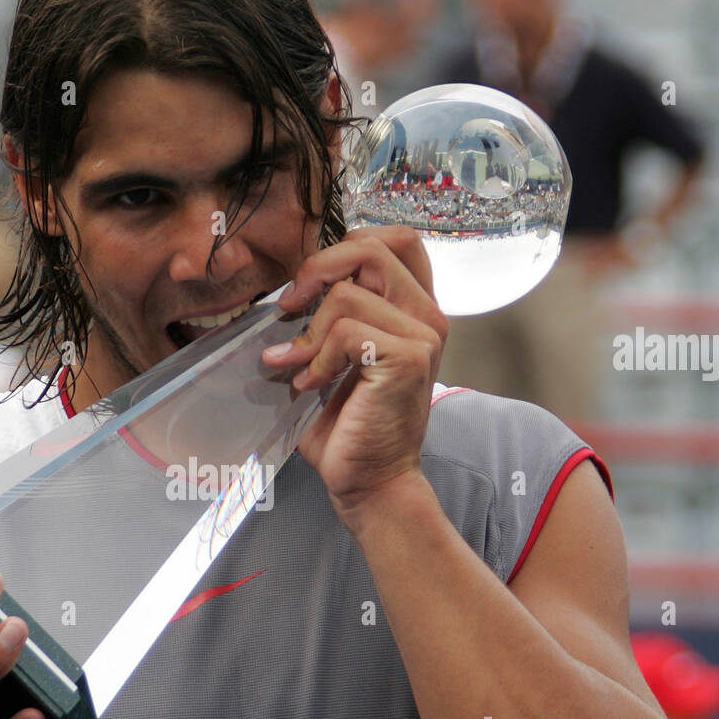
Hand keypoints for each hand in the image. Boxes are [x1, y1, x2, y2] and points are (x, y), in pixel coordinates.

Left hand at [261, 225, 446, 521]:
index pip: (395, 239)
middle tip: (291, 307)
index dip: (346, 245)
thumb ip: (333, 313)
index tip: (310, 284)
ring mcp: (422, 335)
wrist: (367, 479)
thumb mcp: (337, 354)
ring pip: (346, 293)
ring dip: (308, 332)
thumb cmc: (349, 423)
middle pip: (373, 248)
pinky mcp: (407, 358)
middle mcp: (427, 315)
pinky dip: (315, 357)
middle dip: (318, 270)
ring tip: (300, 366)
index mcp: (414, 309)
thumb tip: (291, 286)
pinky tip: (310, 384)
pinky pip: (343, 330)